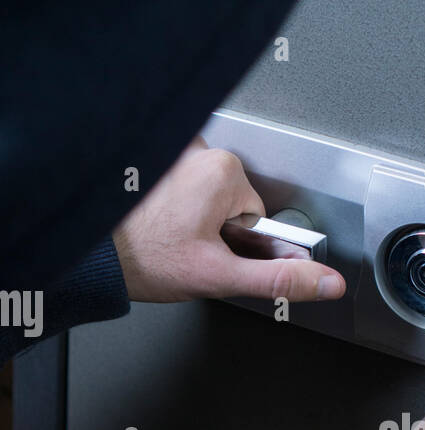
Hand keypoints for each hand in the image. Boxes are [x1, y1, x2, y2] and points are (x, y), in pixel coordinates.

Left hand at [112, 136, 345, 303]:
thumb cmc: (144, 259)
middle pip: (229, 197)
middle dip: (212, 225)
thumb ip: (279, 280)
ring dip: (189, 212)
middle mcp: (199, 149)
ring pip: (201, 189)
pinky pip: (176, 177)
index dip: (233, 240)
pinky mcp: (149, 153)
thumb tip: (326, 282)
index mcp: (225, 172)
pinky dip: (168, 199)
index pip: (253, 213)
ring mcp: (171, 147)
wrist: (93, 255)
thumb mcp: (220, 276)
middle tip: (185, 244)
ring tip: (165, 232)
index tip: (208, 248)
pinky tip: (152, 217)